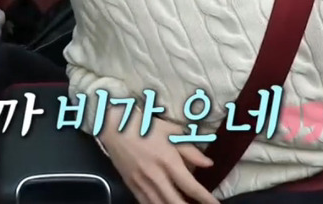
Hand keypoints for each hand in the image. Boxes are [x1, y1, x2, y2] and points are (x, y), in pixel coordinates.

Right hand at [99, 108, 219, 203]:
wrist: (115, 127)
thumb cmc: (146, 126)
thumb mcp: (171, 132)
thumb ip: (190, 150)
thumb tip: (208, 164)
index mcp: (168, 160)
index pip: (191, 186)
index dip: (205, 198)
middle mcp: (156, 175)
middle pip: (176, 202)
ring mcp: (142, 182)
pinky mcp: (131, 186)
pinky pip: (146, 203)